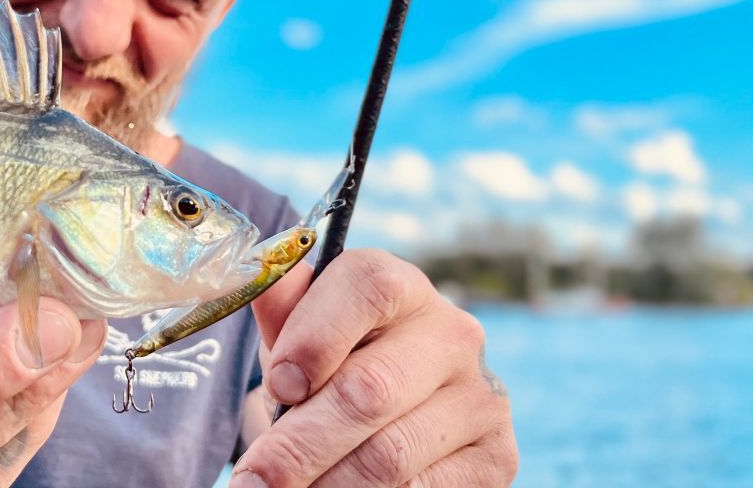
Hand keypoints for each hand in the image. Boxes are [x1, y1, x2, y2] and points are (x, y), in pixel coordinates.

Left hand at [234, 249, 516, 487]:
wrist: (386, 414)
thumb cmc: (329, 361)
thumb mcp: (298, 329)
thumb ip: (280, 305)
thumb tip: (259, 284)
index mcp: (402, 286)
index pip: (368, 289)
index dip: (315, 338)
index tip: (277, 387)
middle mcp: (452, 334)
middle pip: (371, 389)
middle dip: (300, 443)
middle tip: (255, 478)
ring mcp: (480, 397)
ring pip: (391, 453)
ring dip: (327, 483)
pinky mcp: (496, 457)